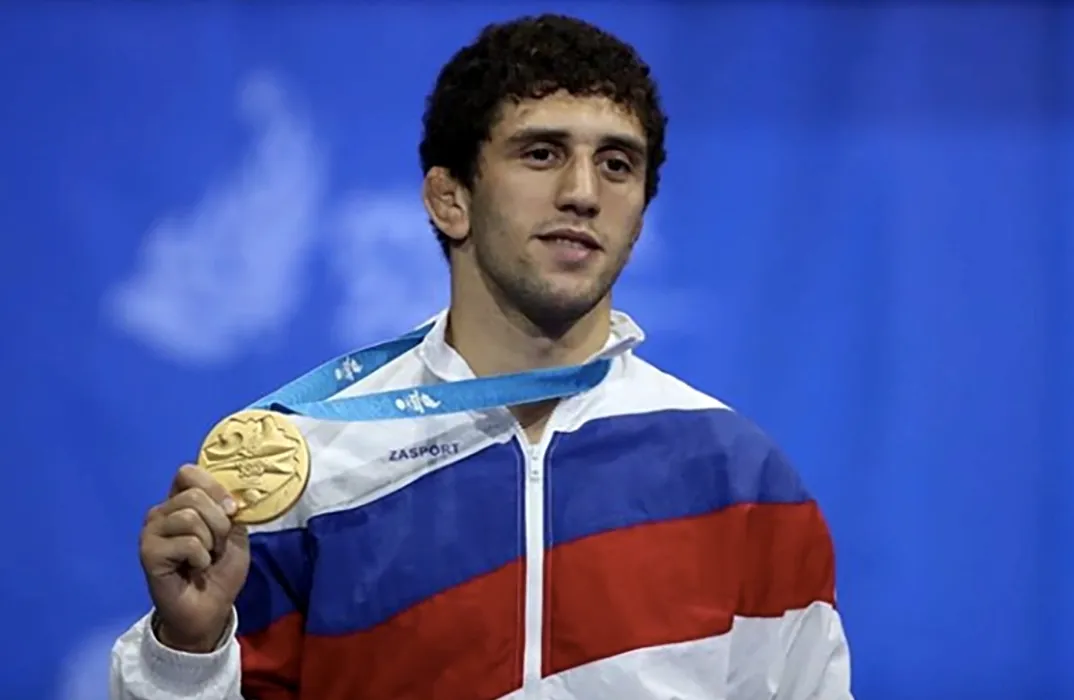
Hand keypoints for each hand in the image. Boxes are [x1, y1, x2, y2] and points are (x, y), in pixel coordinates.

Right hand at [139, 464, 249, 652]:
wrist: (210, 609)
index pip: (188, 472)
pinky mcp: (148, 553)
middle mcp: (162, 512)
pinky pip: (186, 542)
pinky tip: (194, 569)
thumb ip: (231, 510)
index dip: (215, 488)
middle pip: (193, 495)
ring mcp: (151, 532)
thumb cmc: (220, 570)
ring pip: (188, 517)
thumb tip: (231, 498)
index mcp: (181, 502)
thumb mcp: (236, 534)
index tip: (231, 510)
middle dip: (219, 522)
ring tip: (206, 557)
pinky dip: (201, 557)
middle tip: (217, 545)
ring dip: (209, 541)